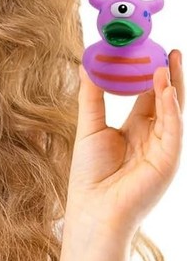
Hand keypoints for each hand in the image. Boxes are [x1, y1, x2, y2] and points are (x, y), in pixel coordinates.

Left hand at [65, 50, 183, 240]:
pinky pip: (173, 128)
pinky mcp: (168, 161)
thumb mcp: (90, 127)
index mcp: (136, 131)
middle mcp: (154, 138)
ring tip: (169, 60)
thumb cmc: (91, 176)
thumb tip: (87, 65)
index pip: (148, 96)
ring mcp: (163, 149)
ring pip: (173, 110)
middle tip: (171, 49)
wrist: (94, 211)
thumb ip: (92, 96)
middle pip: (166, 100)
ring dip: (173, 85)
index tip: (148, 49)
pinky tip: (167, 87)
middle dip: (170, 75)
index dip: (149, 74)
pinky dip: (172, 107)